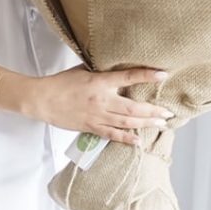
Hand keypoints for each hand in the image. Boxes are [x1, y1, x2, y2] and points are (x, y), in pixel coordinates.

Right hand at [24, 66, 172, 145]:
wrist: (41, 99)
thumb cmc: (60, 83)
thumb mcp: (82, 71)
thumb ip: (101, 72)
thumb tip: (117, 69)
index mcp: (99, 82)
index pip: (128, 77)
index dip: (147, 75)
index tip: (163, 75)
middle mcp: (101, 100)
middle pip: (133, 107)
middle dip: (153, 111)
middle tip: (168, 113)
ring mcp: (96, 116)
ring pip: (126, 122)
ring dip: (145, 124)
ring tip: (161, 124)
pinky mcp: (90, 127)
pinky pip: (111, 135)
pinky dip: (126, 138)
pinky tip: (138, 140)